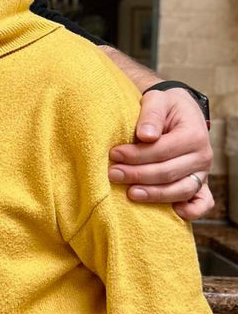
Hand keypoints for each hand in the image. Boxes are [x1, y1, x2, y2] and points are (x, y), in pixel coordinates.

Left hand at [108, 87, 213, 220]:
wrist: (178, 112)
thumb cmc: (165, 107)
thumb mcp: (157, 100)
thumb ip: (151, 115)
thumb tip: (146, 136)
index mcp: (194, 134)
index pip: (162, 150)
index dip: (137, 155)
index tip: (113, 154)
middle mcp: (202, 156)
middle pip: (168, 172)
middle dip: (138, 175)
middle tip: (113, 174)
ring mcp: (202, 173)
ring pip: (181, 190)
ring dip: (155, 195)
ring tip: (130, 193)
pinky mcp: (199, 184)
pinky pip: (202, 202)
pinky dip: (192, 211)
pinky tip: (174, 213)